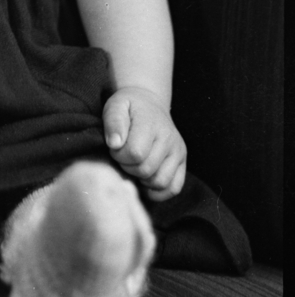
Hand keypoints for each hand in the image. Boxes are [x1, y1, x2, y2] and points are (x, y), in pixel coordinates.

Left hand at [102, 86, 186, 200]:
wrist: (149, 104)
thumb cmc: (129, 107)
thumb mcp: (116, 106)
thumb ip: (113, 122)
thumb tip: (115, 144)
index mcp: (152, 124)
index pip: (135, 154)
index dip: (119, 155)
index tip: (115, 147)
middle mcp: (169, 139)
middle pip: (146, 170)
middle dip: (127, 167)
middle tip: (123, 156)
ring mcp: (179, 152)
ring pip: (159, 182)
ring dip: (141, 179)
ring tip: (134, 165)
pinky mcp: (183, 163)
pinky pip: (173, 188)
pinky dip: (157, 192)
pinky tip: (144, 181)